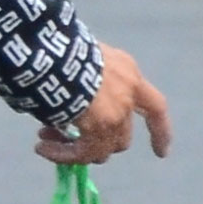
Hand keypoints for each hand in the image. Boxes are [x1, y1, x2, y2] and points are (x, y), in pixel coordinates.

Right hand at [41, 44, 174, 165]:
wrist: (51, 51)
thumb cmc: (57, 48)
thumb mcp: (81, 62)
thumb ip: (84, 84)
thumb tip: (66, 110)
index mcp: (128, 72)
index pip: (155, 107)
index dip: (159, 131)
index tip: (161, 154)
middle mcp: (129, 94)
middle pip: (123, 135)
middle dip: (97, 143)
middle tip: (63, 137)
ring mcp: (118, 112)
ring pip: (104, 148)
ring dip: (75, 150)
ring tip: (44, 143)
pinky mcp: (100, 127)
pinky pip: (83, 153)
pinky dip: (63, 155)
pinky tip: (41, 149)